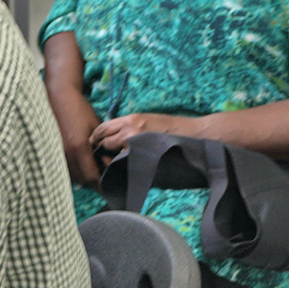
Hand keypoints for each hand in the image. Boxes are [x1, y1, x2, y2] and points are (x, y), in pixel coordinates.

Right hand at [50, 90, 104, 188]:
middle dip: (94, 182)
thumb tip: (106, 164)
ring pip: (72, 176)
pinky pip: (64, 168)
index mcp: (79, 147)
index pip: (92, 176)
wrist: (59, 97)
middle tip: (104, 179)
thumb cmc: (80, 109)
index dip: (102, 182)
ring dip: (83, 177)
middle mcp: (66, 153)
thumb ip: (101, 148)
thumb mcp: (96, 128)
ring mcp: (57, 152)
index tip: (110, 183)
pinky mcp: (51, 150)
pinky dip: (74, 171)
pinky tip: (81, 166)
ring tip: (93, 172)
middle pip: (81, 179)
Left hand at [89, 113, 204, 157]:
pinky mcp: (143, 153)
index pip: (103, 127)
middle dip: (100, 149)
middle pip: (103, 139)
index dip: (97, 137)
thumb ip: (130, 128)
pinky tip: (123, 168)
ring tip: (111, 165)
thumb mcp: (148, 121)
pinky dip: (120, 165)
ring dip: (109, 158)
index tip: (95, 145)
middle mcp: (130, 128)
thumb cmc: (172, 128)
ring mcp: (136, 141)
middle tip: (100, 158)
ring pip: (111, 151)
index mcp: (131, 119)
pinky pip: (124, 161)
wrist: (193, 134)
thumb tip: (113, 139)